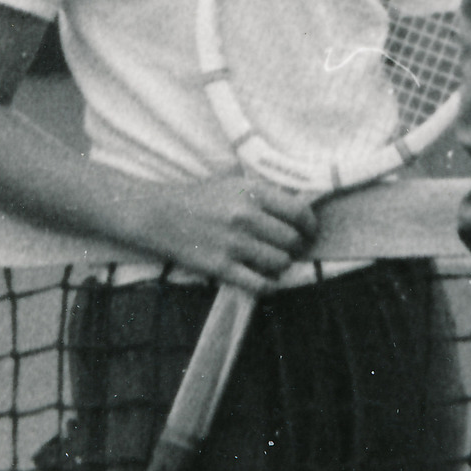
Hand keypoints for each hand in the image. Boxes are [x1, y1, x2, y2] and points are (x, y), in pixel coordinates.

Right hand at [144, 172, 317, 292]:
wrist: (160, 216)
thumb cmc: (200, 198)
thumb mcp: (235, 184)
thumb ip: (265, 195)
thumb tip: (300, 208)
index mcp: (253, 192)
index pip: (299, 212)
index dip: (310, 225)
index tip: (309, 231)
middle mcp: (246, 216)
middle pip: (292, 240)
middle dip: (296, 247)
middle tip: (291, 249)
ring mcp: (234, 243)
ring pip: (280, 263)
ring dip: (282, 266)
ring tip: (275, 262)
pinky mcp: (221, 267)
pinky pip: (259, 284)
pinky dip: (269, 286)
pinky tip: (268, 282)